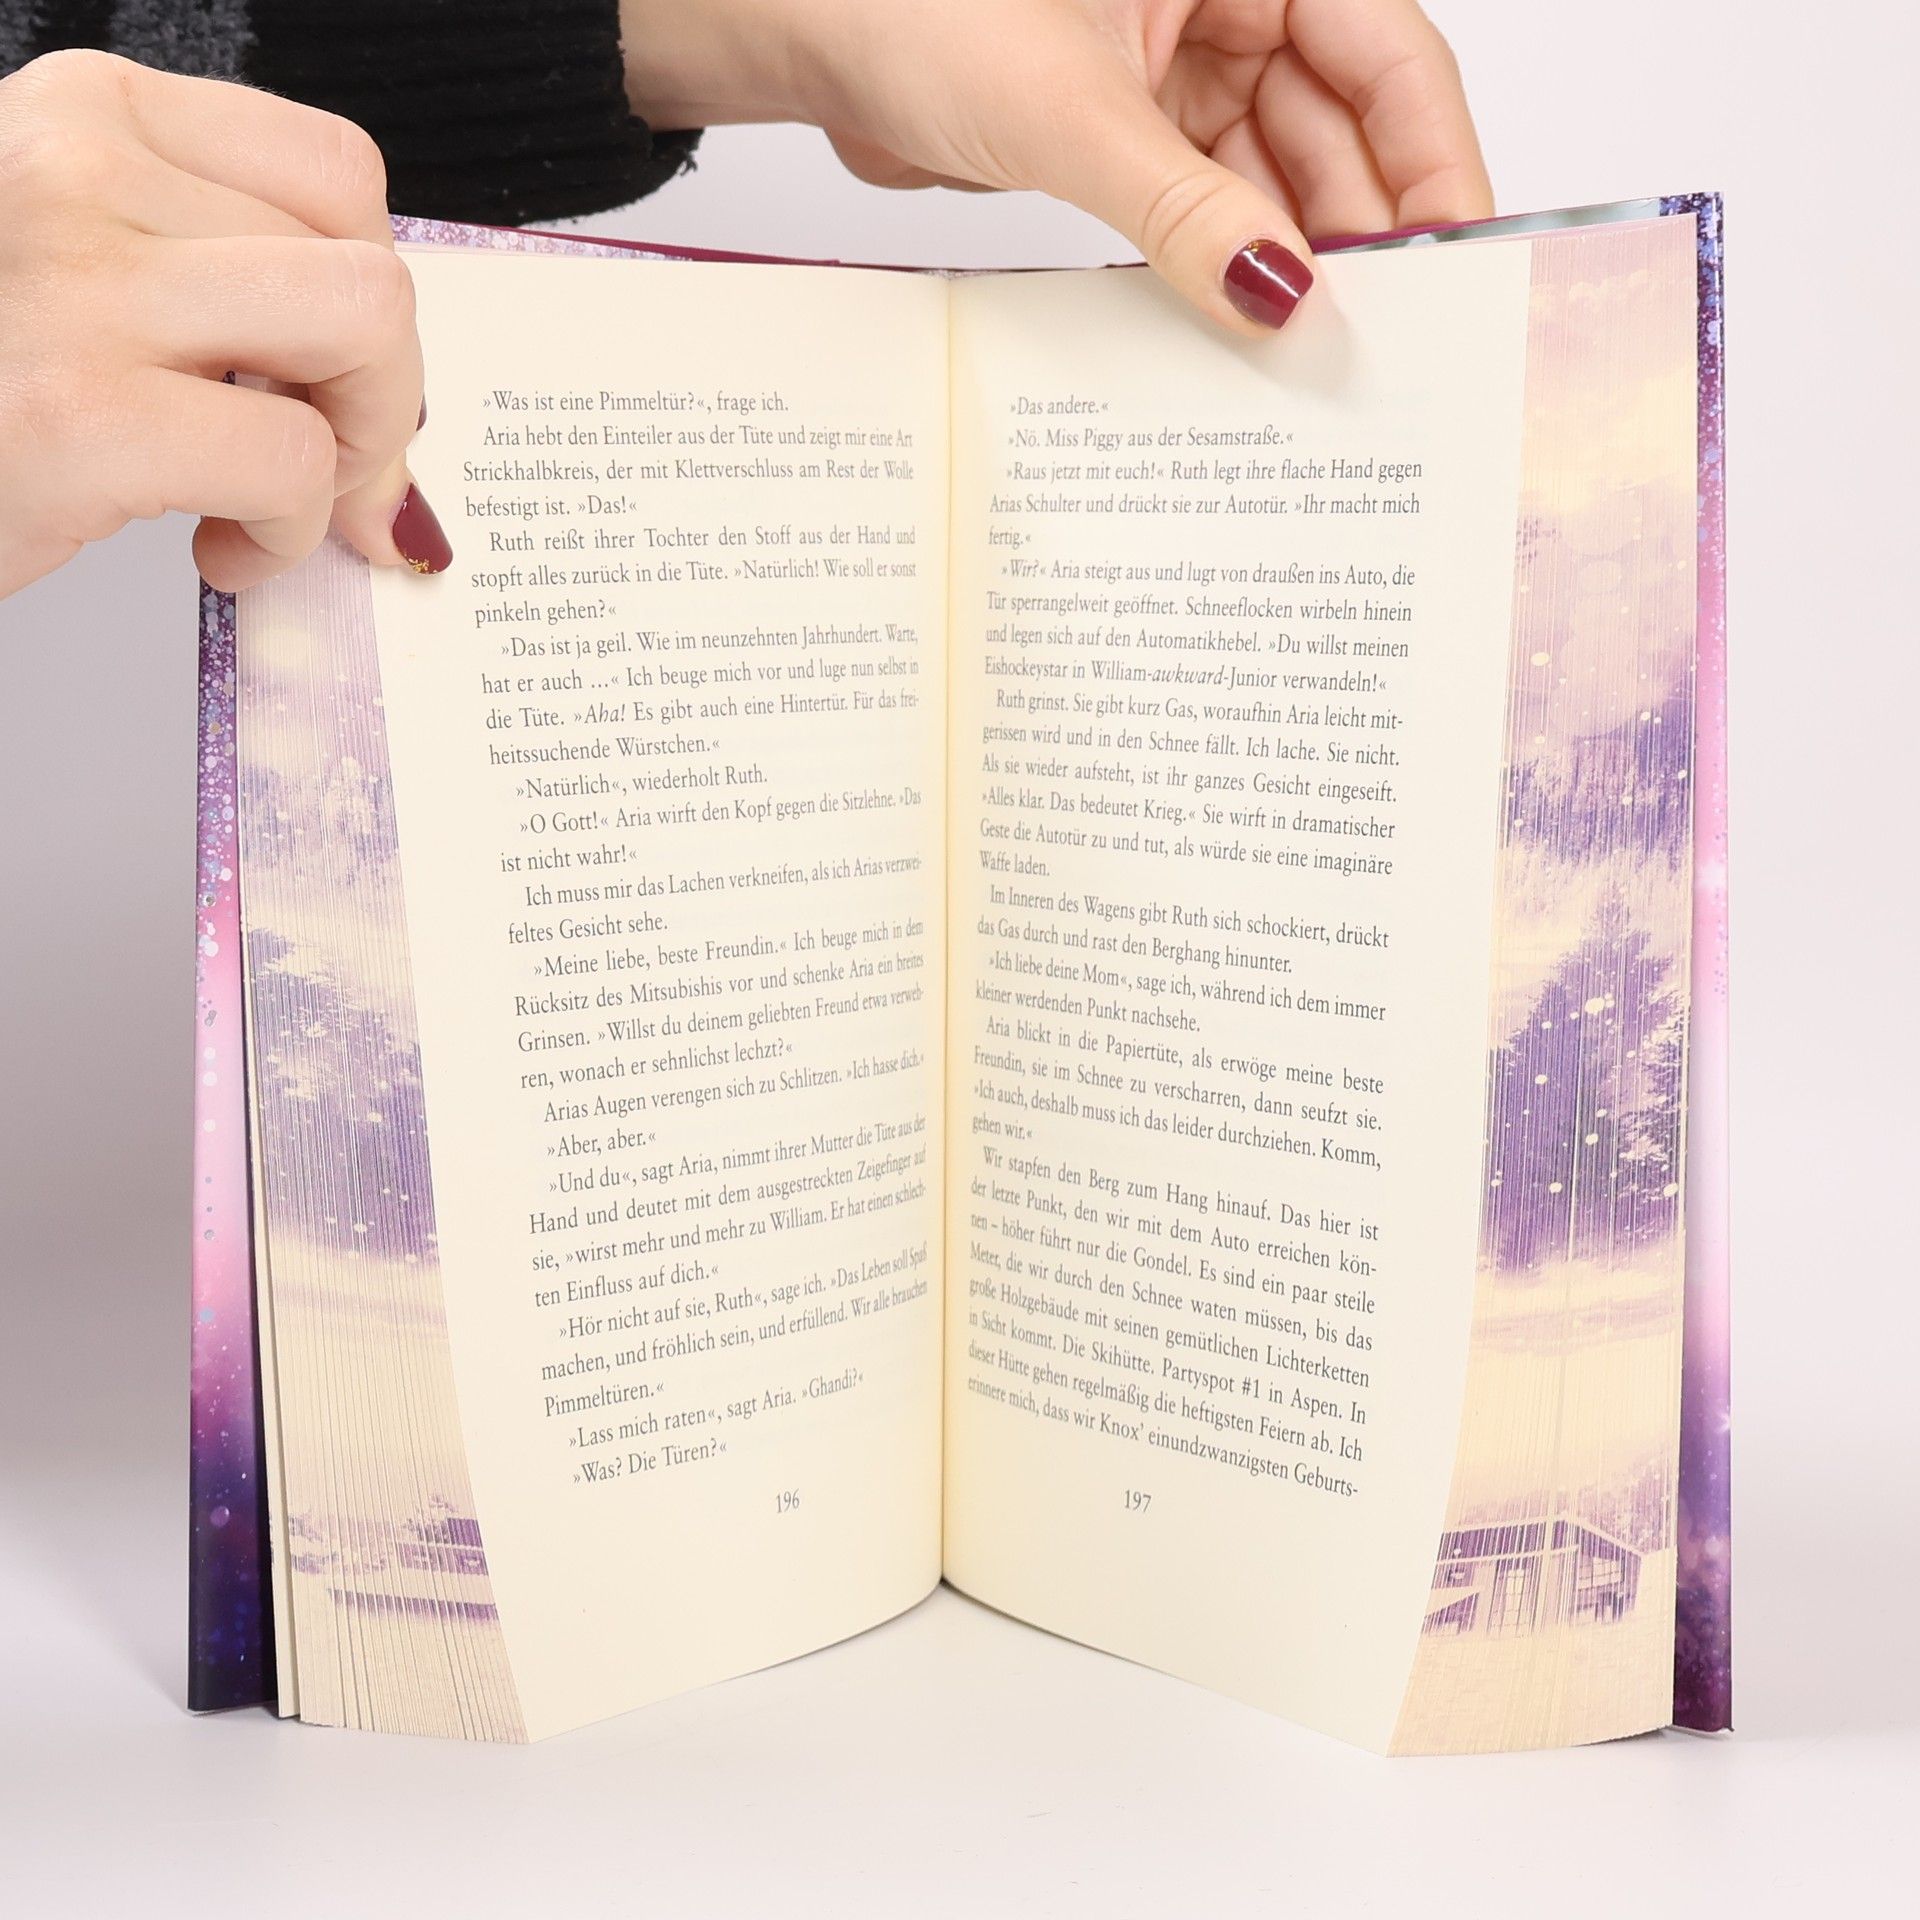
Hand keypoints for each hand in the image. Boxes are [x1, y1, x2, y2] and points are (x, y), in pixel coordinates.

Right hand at [0, 50, 444, 600]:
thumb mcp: (78, 275)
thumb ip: (222, 291)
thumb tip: (394, 407)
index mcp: (83, 114)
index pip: (337, 175)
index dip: (370, 300)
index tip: (334, 379)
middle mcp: (74, 167)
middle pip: (369, 268)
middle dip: (379, 396)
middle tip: (318, 464)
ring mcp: (76, 284)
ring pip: (361, 337)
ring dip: (350, 454)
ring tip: (271, 500)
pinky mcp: (81, 415)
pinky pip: (292, 463)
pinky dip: (286, 534)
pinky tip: (221, 549)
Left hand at [627, 0, 1490, 331]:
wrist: (810, 34)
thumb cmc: (918, 7)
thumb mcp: (1075, 117)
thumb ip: (1185, 214)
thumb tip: (1278, 296)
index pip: (1392, 59)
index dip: (1432, 164)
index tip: (1454, 264)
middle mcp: (1230, 3)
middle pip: (1342, 127)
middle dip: (1360, 232)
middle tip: (1386, 341)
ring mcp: (1181, 71)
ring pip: (1276, 176)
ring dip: (1289, 262)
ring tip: (1317, 355)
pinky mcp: (1132, 132)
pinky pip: (1208, 206)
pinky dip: (1223, 265)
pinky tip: (1244, 328)